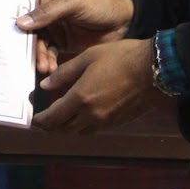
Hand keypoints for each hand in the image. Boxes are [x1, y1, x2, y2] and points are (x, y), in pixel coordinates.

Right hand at [15, 0, 135, 73]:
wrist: (125, 22)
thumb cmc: (101, 3)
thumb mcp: (74, 3)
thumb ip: (48, 12)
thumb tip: (20, 23)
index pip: (25, 4)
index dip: (16, 19)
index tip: (9, 36)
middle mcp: (46, 7)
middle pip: (29, 27)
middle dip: (30, 44)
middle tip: (31, 58)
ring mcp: (53, 26)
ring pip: (38, 42)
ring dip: (39, 55)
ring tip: (45, 67)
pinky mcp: (61, 41)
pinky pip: (49, 52)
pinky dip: (48, 61)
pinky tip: (50, 68)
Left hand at [32, 38, 156, 133]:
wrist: (155, 68)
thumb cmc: (121, 57)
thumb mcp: (88, 57)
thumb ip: (64, 73)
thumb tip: (45, 86)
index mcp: (81, 98)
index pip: (53, 118)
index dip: (41, 121)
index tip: (34, 120)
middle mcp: (92, 115)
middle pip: (65, 129)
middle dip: (51, 127)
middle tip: (44, 122)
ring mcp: (107, 120)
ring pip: (80, 131)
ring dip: (67, 128)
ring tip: (61, 119)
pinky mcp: (119, 121)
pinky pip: (95, 128)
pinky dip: (84, 125)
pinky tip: (83, 115)